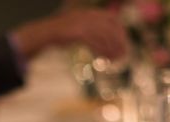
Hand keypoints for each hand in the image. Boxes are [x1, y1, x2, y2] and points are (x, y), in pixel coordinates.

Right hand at [13, 8, 128, 60]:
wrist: (45, 33)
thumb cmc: (62, 33)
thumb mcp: (80, 27)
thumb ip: (93, 31)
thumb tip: (104, 40)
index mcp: (91, 13)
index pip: (113, 19)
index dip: (121, 32)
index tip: (124, 44)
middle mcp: (89, 16)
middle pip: (111, 28)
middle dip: (119, 42)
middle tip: (124, 55)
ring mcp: (83, 23)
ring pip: (104, 37)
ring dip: (112, 49)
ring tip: (116, 60)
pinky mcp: (78, 33)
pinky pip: (94, 43)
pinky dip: (101, 52)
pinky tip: (104, 59)